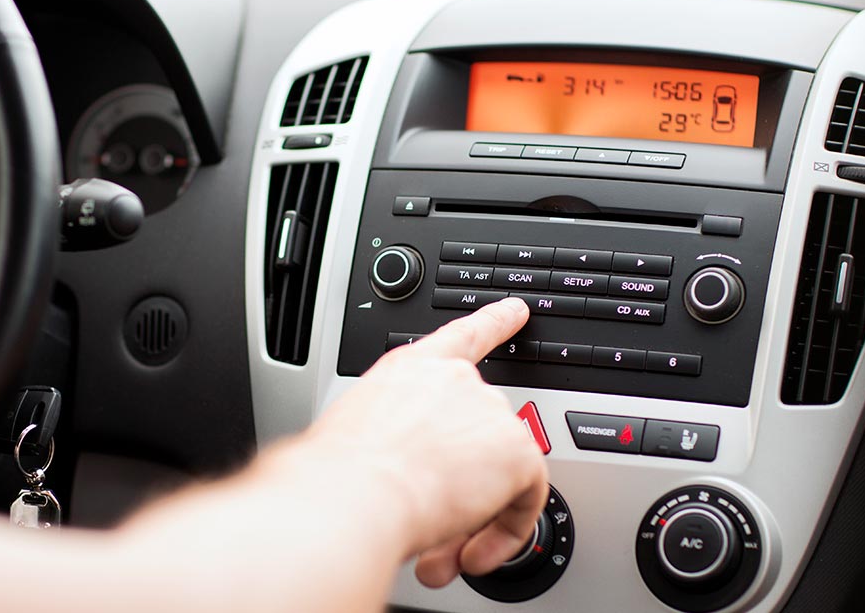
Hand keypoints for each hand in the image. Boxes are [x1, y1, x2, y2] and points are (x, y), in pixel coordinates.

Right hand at [307, 297, 547, 586]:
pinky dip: (506, 532)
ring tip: (438, 551)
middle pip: (478, 431)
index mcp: (410, 370)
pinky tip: (477, 553)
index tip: (516, 311)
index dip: (495, 322)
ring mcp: (489, 412)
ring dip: (471, 516)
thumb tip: (384, 478)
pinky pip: (527, 496)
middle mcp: (454, 381)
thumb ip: (384, 442)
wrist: (352, 494)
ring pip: (498, 471)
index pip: (462, 337)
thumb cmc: (337, 474)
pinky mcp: (516, 450)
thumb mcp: (355, 437)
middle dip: (457, 483)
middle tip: (430, 524)